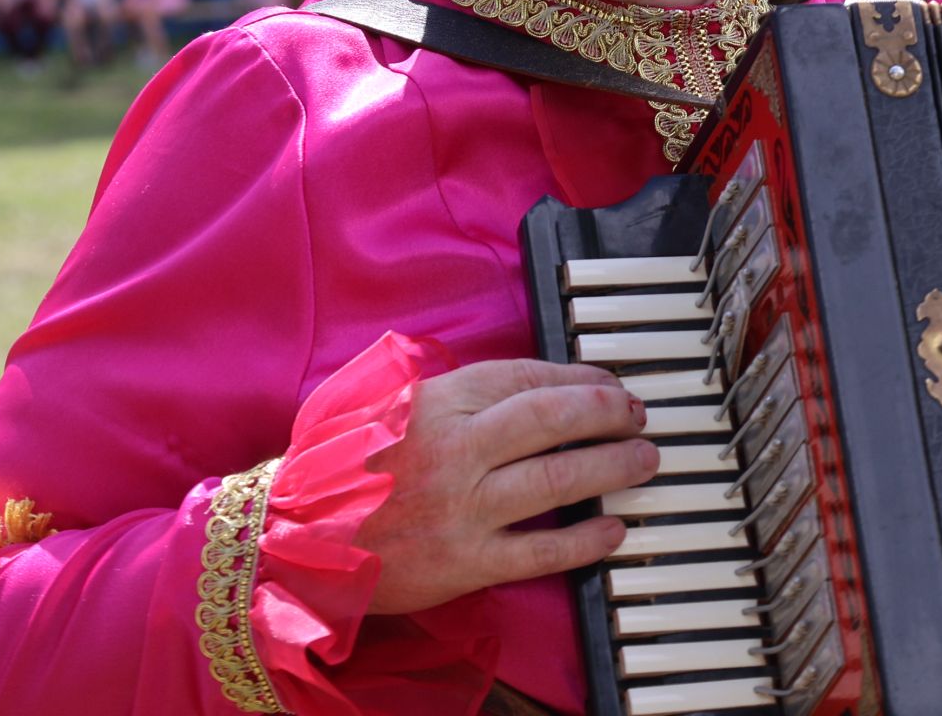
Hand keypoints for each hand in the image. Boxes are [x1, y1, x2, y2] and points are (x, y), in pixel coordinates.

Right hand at [355, 359, 655, 614]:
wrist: (297, 538)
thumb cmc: (345, 468)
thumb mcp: (392, 405)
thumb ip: (456, 391)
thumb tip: (534, 383)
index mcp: (436, 403)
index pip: (525, 379)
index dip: (578, 378)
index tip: (609, 383)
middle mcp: (454, 450)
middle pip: (552, 419)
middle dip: (607, 412)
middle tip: (638, 414)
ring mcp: (462, 508)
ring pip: (556, 480)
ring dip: (611, 467)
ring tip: (644, 460)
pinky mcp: (464, 562)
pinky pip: (540, 550)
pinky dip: (584, 540)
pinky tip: (613, 528)